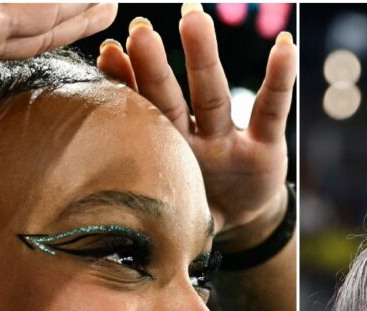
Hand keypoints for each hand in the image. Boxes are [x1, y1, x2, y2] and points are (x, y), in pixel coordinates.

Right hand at [0, 3, 116, 305]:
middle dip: (70, 23)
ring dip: (75, 9)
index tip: (66, 59)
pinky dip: (59, 5)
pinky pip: (27, 6)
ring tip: (113, 4)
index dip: (37, 53)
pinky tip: (95, 1)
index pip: (3, 60)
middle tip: (112, 17)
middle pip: (29, 31)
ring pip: (36, 13)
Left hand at [97, 3, 296, 252]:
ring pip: (212, 95)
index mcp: (163, 154)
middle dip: (155, 63)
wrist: (238, 220)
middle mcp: (192, 138)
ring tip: (195, 18)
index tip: (107, 51)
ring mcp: (227, 138)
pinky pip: (272, 109)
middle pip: (170, 97)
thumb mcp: (169, 213)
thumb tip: (82, 234)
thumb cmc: (195, 206)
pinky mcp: (264, 145)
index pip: (140, 115)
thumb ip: (140, 209)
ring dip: (204, 56)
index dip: (125, 85)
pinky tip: (284, 45)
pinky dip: (279, 78)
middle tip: (140, 29)